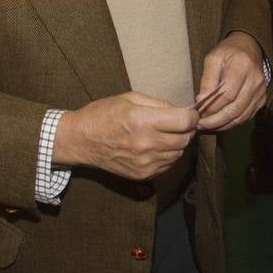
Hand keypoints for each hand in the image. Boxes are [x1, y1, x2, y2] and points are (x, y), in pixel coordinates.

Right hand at [53, 91, 196, 179]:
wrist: (80, 141)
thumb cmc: (103, 114)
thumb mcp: (130, 98)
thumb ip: (159, 104)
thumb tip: (182, 111)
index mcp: (142, 121)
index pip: (185, 122)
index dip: (192, 116)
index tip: (189, 113)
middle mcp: (146, 144)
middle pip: (185, 139)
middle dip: (187, 129)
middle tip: (178, 123)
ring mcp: (144, 162)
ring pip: (179, 153)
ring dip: (177, 143)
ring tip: (165, 134)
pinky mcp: (142, 174)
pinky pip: (167, 165)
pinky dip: (167, 155)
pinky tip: (156, 146)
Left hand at [194, 31, 266, 131]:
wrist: (249, 48)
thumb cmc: (228, 52)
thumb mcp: (213, 59)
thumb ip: (207, 79)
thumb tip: (201, 100)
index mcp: (242, 66)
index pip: (227, 94)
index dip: (212, 106)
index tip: (198, 112)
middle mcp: (255, 81)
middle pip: (235, 109)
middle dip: (215, 121)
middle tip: (199, 125)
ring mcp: (260, 92)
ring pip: (240, 117)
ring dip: (222, 125)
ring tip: (206, 126)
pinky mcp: (261, 100)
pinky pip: (246, 117)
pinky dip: (231, 123)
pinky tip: (218, 123)